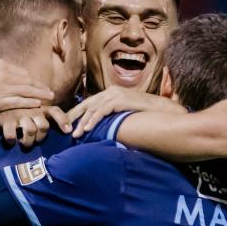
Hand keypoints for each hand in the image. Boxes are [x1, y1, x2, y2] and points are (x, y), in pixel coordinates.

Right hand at [0, 56, 52, 114]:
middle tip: (50, 91)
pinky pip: (18, 102)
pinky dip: (30, 102)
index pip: (21, 71)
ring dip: (40, 94)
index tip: (38, 82)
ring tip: (49, 97)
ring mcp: (2, 89)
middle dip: (40, 86)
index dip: (31, 78)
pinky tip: (38, 104)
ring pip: (26, 91)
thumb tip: (2, 62)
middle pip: (27, 81)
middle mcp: (3, 75)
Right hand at [0, 106, 71, 147]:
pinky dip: (12, 140)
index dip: (63, 120)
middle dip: (41, 137)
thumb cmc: (19, 107)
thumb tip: (65, 128)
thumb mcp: (33, 107)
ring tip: (24, 143)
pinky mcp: (5, 120)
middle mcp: (31, 110)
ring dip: (28, 142)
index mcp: (40, 107)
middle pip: (43, 126)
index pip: (55, 111)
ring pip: (31, 131)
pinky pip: (11, 134)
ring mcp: (19, 114)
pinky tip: (12, 142)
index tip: (68, 131)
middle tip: (34, 141)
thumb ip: (46, 115)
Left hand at [67, 87, 185, 137]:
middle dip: (74, 117)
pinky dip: (93, 120)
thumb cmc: (145, 114)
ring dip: (82, 123)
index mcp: (111, 92)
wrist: (163, 109)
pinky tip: (87, 128)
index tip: (67, 124)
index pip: (89, 103)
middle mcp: (111, 91)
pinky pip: (102, 110)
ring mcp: (116, 94)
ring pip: (93, 108)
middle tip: (63, 128)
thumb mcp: (125, 113)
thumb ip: (113, 116)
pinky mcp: (120, 99)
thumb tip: (102, 127)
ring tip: (75, 134)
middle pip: (87, 104)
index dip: (77, 113)